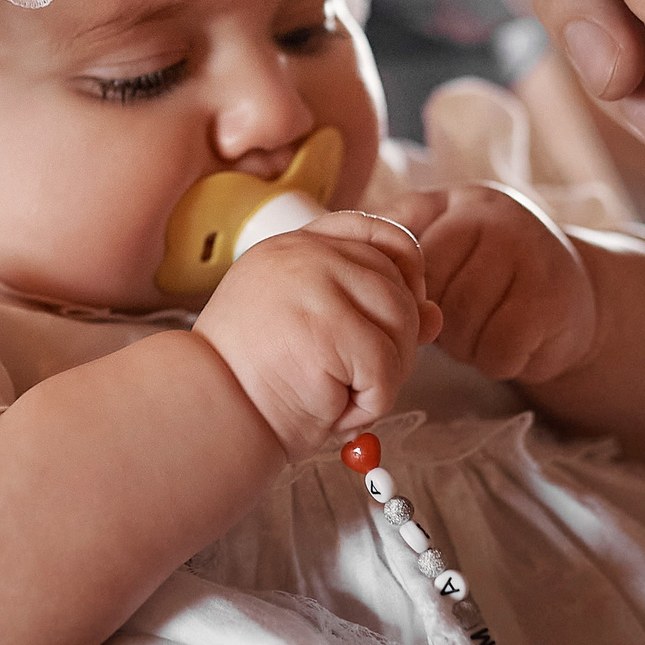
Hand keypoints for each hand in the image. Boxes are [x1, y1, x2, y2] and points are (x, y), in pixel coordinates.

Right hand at [194, 211, 436, 460]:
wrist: (208, 413)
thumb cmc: (252, 380)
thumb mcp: (313, 330)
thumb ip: (370, 311)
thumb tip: (435, 313)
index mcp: (296, 246)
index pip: (376, 231)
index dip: (404, 269)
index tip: (402, 308)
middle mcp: (307, 253)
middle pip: (398, 283)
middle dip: (395, 340)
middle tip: (358, 379)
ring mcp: (317, 282)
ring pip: (402, 324)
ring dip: (385, 374)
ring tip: (341, 395)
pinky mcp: (330, 324)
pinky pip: (388, 366)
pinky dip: (372, 402)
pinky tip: (334, 410)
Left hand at [392, 185, 596, 384]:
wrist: (571, 299)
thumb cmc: (488, 275)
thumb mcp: (444, 242)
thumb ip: (395, 242)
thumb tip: (333, 250)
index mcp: (457, 201)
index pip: (402, 251)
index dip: (403, 292)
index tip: (417, 303)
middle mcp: (494, 218)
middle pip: (429, 292)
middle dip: (435, 321)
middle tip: (458, 319)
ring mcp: (528, 254)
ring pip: (459, 325)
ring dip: (465, 345)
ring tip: (484, 328)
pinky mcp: (552, 300)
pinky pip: (496, 350)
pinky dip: (497, 361)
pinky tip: (510, 342)